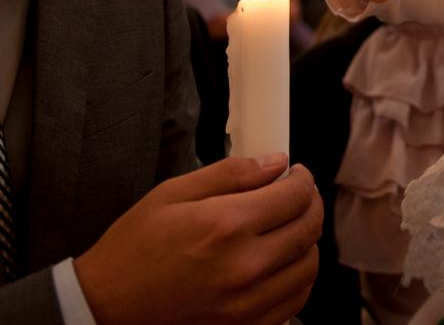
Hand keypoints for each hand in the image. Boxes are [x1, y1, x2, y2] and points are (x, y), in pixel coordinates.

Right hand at [74, 154, 322, 324]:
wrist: (106, 307)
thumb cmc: (134, 248)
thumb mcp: (173, 194)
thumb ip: (231, 174)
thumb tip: (276, 162)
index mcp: (226, 226)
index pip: (294, 196)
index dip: (302, 179)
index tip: (297, 174)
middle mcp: (244, 266)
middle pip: (308, 229)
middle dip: (311, 204)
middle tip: (299, 195)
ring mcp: (247, 303)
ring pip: (309, 266)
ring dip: (307, 241)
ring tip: (289, 228)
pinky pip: (295, 299)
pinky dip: (298, 277)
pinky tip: (282, 262)